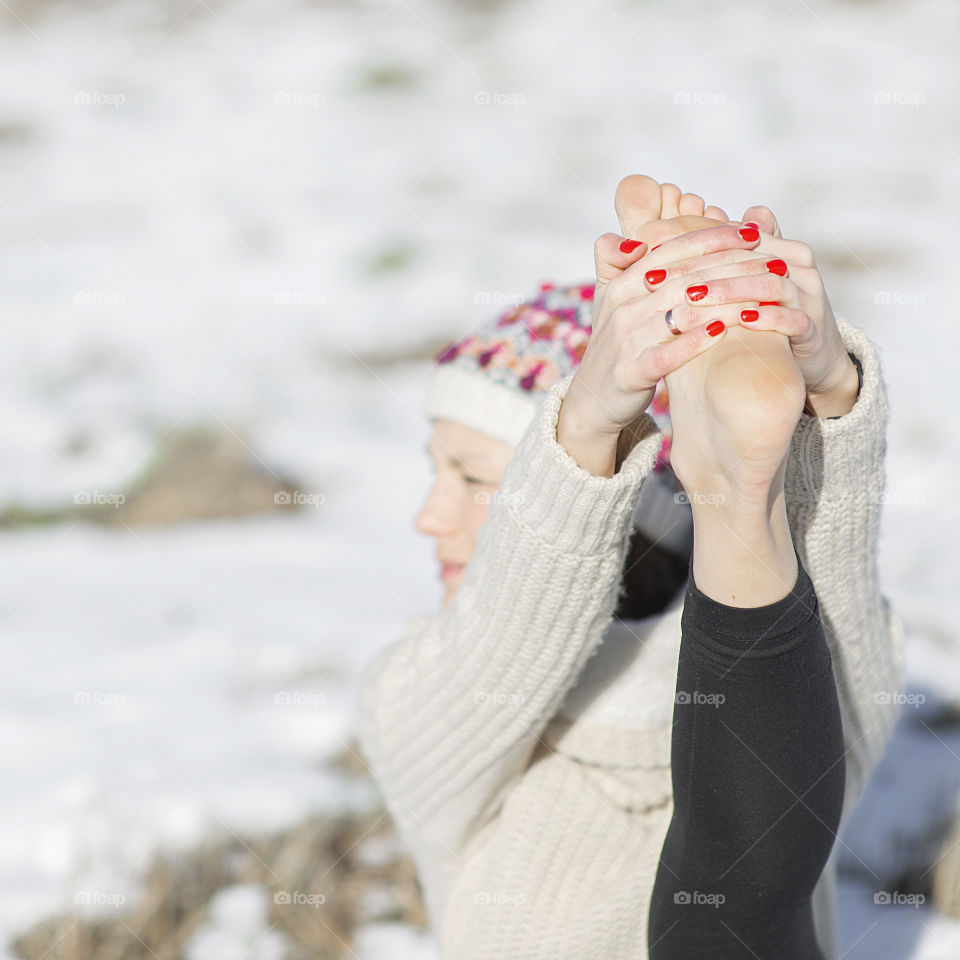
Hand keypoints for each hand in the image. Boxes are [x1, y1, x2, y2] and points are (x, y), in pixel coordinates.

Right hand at [560, 227, 763, 441]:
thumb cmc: (615, 346)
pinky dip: (695, 340)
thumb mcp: (608, 299)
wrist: (593, 399)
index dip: (713, 238)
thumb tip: (638, 240)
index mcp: (620, 284)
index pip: (671, 250)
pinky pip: (667, 353)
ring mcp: (626, 340)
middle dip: (733, 267)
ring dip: (726, 302)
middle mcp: (622, 307)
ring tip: (763, 294)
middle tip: (772, 262)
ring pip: (681, 312)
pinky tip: (724, 330)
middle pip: (684, 278)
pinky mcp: (631, 372)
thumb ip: (615, 261)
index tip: (752, 232)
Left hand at [635, 207, 854, 401]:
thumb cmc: (769, 318)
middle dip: (701, 267)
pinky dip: (766, 318)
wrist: (813, 361)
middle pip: (747, 257)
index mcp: (778, 249)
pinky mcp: (813, 328)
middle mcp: (796, 266)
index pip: (733, 239)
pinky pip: (793, 318)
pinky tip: (741, 321)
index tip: (653, 258)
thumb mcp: (743, 287)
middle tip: (663, 279)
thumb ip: (717, 263)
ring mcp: (808, 295)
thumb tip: (668, 243)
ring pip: (770, 283)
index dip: (692, 246)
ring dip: (729, 290)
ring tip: (693, 297)